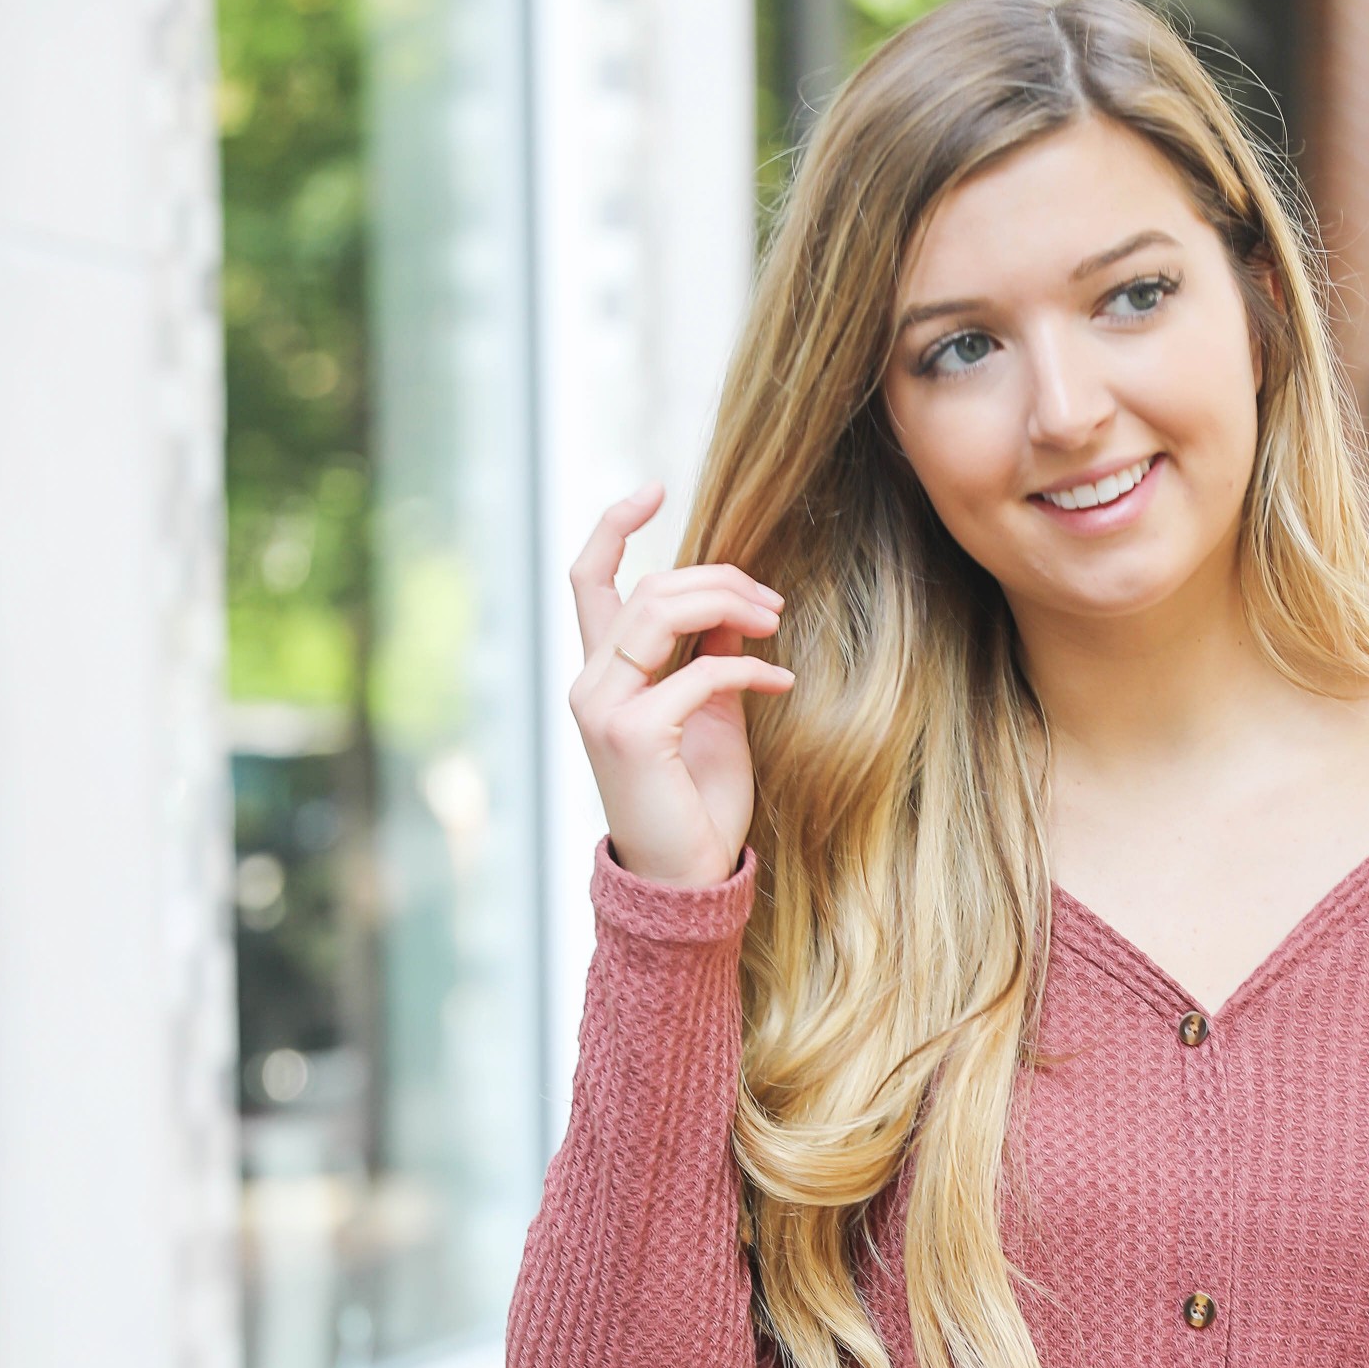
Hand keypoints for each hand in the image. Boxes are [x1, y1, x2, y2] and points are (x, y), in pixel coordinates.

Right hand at [566, 480, 793, 885]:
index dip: (613, 526)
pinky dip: (749, 668)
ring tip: (775, 621)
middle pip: (649, 588)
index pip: (588, 580)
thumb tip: (731, 607)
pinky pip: (700, 673)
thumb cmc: (696, 804)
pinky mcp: (634, 735)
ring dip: (729, 605)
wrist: (684, 880)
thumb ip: (708, 659)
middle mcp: (591, 684)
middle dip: (719, 579)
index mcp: (602, 675)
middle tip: (772, 599)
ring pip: (662, 612)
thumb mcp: (709, 716)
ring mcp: (605, 708)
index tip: (651, 487)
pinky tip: (780, 681)